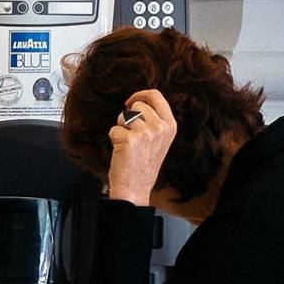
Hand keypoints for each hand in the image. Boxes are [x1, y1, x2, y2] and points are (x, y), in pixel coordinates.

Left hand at [104, 88, 175, 206]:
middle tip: (131, 136)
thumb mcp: (159, 140)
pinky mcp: (129, 139)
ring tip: (128, 145)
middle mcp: (160, 127)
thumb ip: (154, 120)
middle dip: (128, 117)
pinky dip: (114, 139)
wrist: (135, 189)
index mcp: (170, 125)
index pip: (156, 95)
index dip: (140, 95)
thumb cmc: (143, 165)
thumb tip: (139, 101)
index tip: (130, 102)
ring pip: (123, 116)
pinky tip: (122, 152)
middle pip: (137, 105)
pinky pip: (114, 129)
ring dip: (121, 128)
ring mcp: (145, 132)